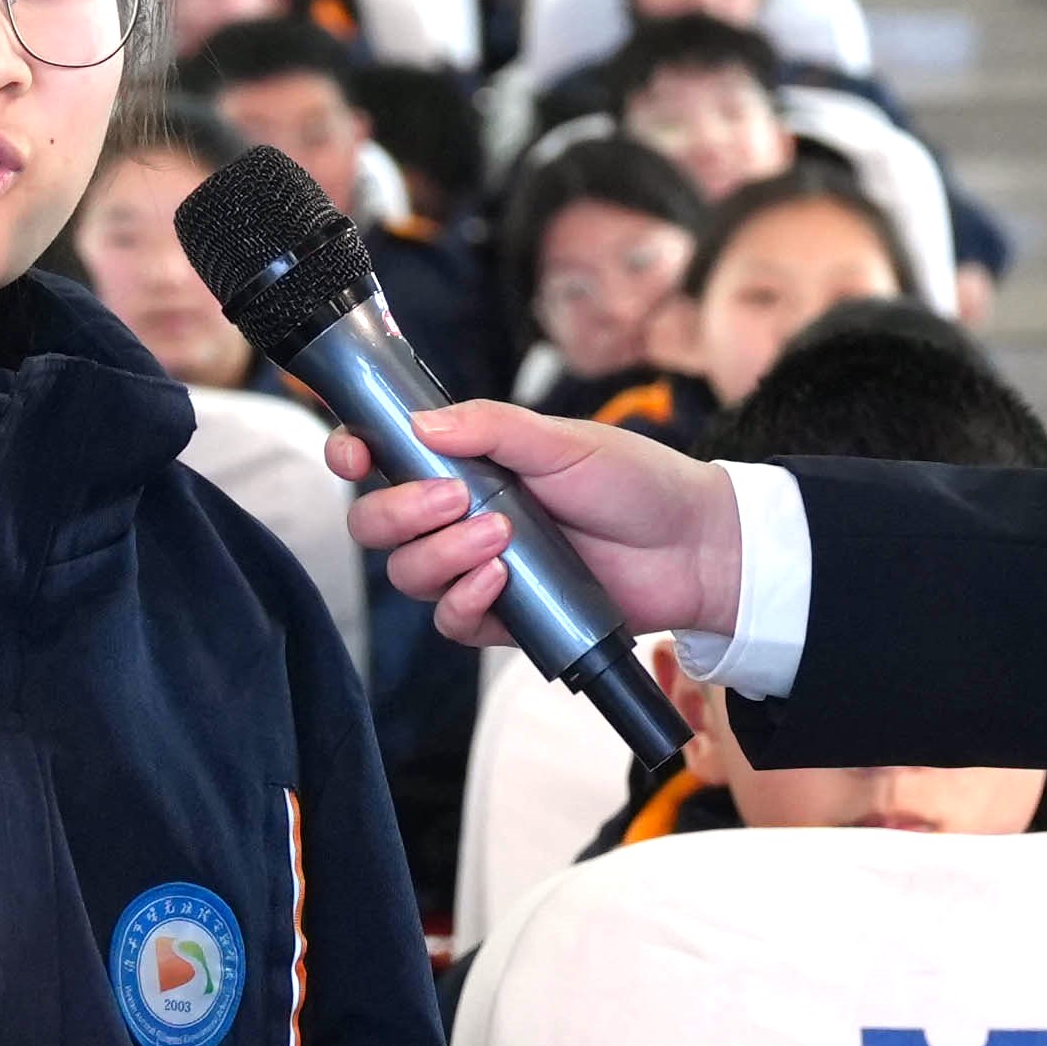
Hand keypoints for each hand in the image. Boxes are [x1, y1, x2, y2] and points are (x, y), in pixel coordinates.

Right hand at [337, 400, 744, 648]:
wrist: (692, 547)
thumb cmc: (634, 482)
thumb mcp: (564, 440)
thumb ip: (491, 427)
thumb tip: (418, 424)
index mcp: (467, 463)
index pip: (384, 459)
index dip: (354, 455)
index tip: (355, 453)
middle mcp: (460, 516)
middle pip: (378, 526)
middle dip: (398, 513)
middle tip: (453, 500)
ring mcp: (478, 568)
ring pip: (409, 576)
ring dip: (440, 556)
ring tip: (499, 539)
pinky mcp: (504, 617)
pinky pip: (451, 621)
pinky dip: (463, 601)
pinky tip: (498, 582)